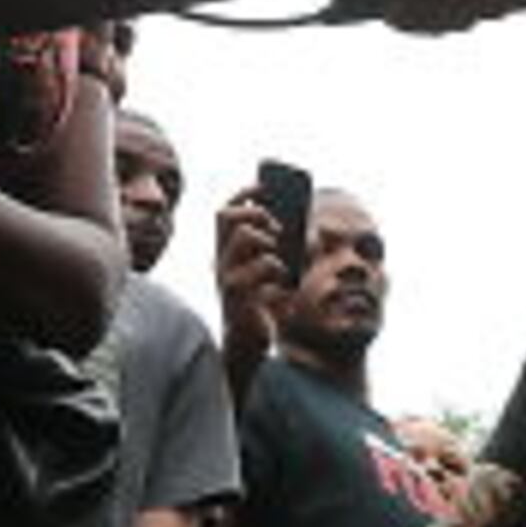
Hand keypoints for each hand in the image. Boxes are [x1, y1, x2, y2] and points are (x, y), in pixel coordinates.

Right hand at [211, 192, 285, 391]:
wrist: (250, 341)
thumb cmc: (263, 301)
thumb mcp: (273, 268)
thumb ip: (282, 247)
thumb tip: (305, 223)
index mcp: (227, 251)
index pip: (225, 211)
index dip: (243, 194)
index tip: (264, 184)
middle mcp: (221, 259)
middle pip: (226, 216)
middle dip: (254, 211)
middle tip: (276, 225)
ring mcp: (226, 276)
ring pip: (245, 238)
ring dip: (270, 241)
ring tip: (281, 257)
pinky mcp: (238, 296)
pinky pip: (262, 270)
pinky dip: (278, 272)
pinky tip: (282, 286)